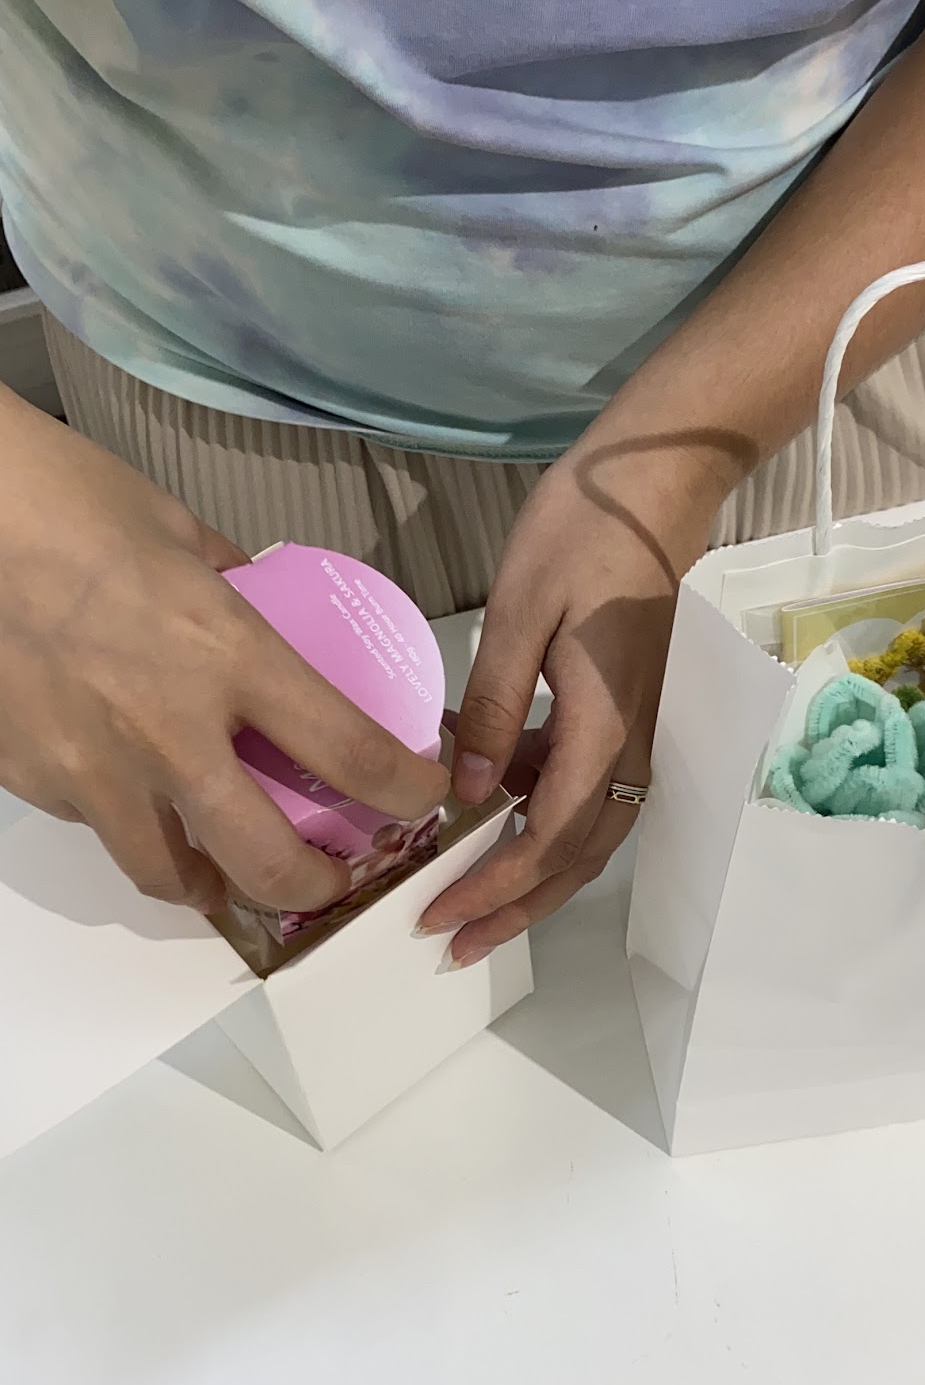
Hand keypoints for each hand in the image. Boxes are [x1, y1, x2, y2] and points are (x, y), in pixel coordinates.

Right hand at [0, 389, 447, 911]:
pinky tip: (135, 794)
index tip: (424, 793)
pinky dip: (129, 825)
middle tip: (336, 877)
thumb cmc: (65, 500)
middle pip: (269, 862)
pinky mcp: (32, 778)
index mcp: (227, 655)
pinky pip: (98, 827)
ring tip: (232, 872)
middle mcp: (167, 731)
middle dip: (320, 885)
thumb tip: (276, 612)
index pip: (349, 754)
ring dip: (218, 884)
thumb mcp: (182, 534)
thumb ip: (238, 590)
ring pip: (174, 876)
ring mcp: (92, 767)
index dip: (405, 791)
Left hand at [419, 436, 734, 965]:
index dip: (495, 887)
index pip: (550, 837)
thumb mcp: (521, 615)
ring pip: (586, 835)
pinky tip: (491, 813)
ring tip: (470, 903)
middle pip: (577, 859)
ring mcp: (635, 736)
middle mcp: (631, 749)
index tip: (438, 916)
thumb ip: (496, 710)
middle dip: (516, 909)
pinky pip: (586, 793)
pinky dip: (543, 824)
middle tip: (453, 945)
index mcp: (606, 729)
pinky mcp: (625, 718)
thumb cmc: (583, 536)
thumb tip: (471, 795)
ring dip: (533, 879)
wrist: (653, 491)